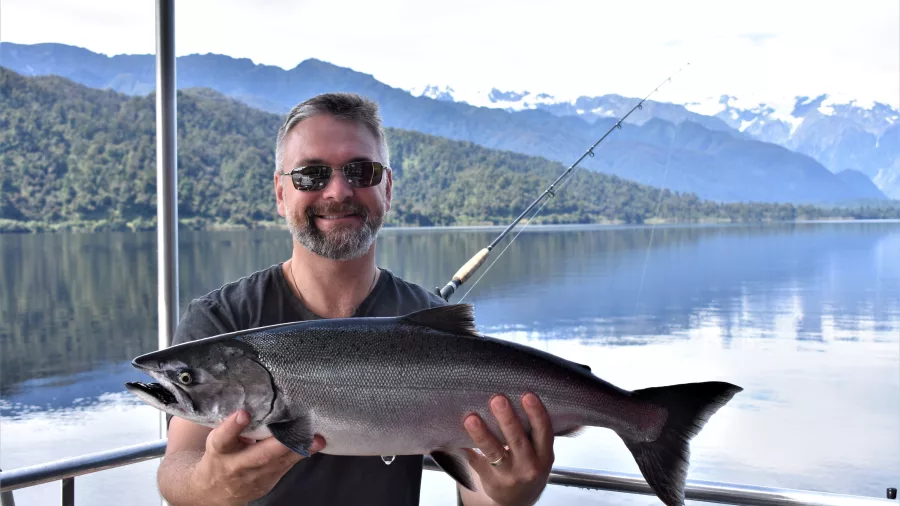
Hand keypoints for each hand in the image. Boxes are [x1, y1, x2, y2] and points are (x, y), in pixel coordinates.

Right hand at [194, 410, 325, 505]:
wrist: (215, 491)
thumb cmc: (221, 455)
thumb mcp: (218, 440)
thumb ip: (232, 425)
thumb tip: (253, 397)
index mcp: (220, 450)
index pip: (223, 439)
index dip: (232, 427)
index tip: (243, 413)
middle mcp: (236, 465)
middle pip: (258, 456)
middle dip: (278, 443)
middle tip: (295, 429)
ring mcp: (253, 477)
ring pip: (277, 463)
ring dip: (298, 450)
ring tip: (316, 438)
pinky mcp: (268, 481)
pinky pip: (286, 467)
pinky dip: (300, 454)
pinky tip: (315, 444)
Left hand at [462, 393, 553, 505]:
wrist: (518, 499)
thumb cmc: (528, 466)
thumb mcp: (539, 453)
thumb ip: (532, 432)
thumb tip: (513, 395)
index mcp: (544, 455)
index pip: (543, 432)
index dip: (536, 414)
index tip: (527, 395)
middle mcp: (529, 466)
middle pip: (517, 441)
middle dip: (507, 419)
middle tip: (497, 399)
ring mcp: (509, 475)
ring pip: (494, 453)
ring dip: (482, 435)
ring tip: (471, 419)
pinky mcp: (490, 480)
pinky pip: (476, 462)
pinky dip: (467, 449)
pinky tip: (456, 437)